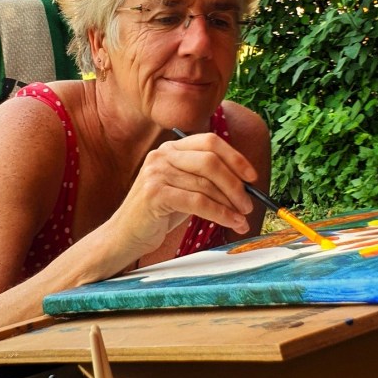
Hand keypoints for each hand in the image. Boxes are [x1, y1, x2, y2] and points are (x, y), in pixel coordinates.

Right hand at [106, 131, 257, 257]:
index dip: (235, 158)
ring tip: (242, 219)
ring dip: (231, 204)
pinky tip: (231, 223)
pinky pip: (198, 202)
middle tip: (249, 204)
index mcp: (171, 148)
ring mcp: (157, 173)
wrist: (126, 236)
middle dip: (236, 184)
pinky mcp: (155, 194)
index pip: (210, 141)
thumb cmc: (159, 214)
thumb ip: (207, 179)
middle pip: (211, 161)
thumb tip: (245, 183)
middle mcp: (162, 155)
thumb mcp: (184, 188)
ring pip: (206, 184)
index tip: (252, 177)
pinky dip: (220, 214)